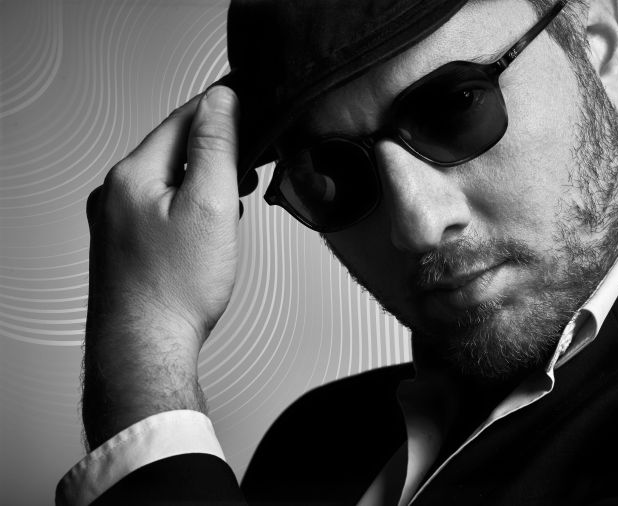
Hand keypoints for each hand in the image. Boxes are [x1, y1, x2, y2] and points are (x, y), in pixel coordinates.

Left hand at [83, 86, 240, 449]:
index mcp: (132, 175)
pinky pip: (160, 207)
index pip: (182, 118)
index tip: (251, 101)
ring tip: (236, 196)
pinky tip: (208, 225)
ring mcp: (116, 220)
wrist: (145, 347)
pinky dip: (188, 205)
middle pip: (173, 148)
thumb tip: (221, 99)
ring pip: (168, 180)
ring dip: (203, 179)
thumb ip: (215, 147)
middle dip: (216, 149)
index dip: (221, 108)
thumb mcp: (210, 205)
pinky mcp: (125, 244)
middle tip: (252, 158)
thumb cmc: (175, 289)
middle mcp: (115, 193)